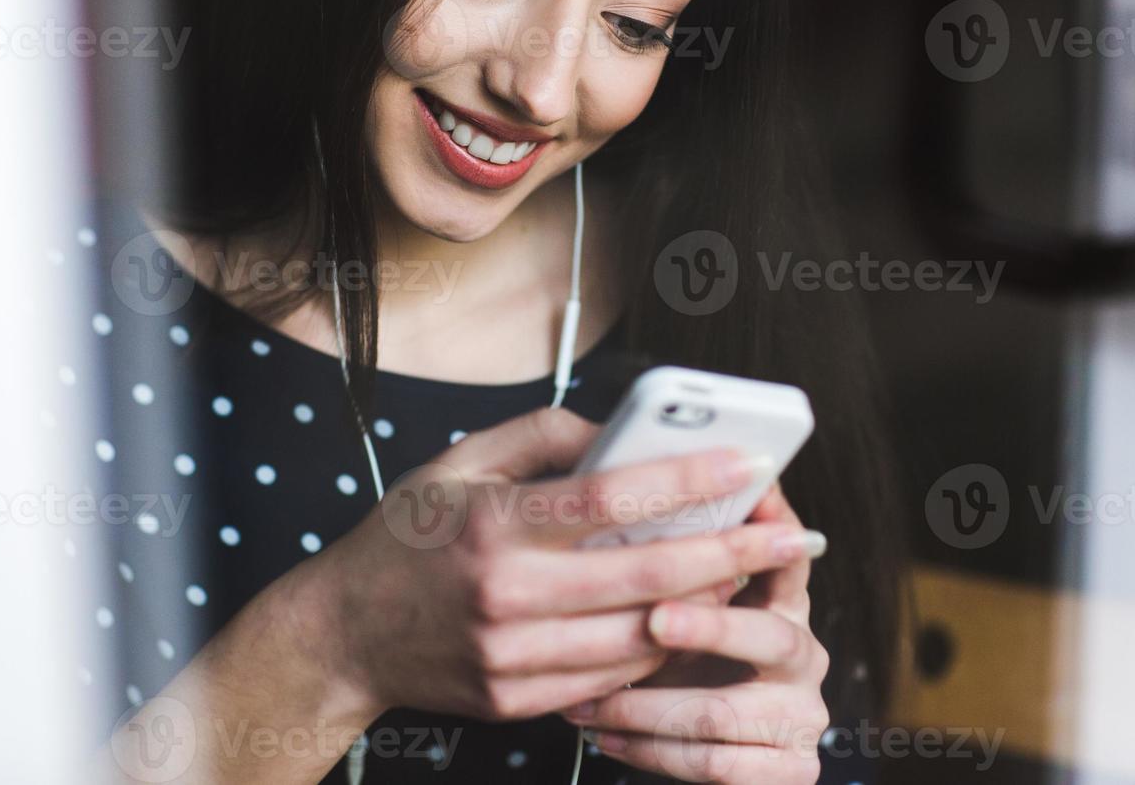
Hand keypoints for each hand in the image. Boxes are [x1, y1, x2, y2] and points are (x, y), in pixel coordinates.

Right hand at [301, 408, 822, 723]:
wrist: (343, 634)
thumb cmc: (404, 537)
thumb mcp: (456, 462)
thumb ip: (540, 436)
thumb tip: (619, 434)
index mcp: (489, 522)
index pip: (609, 497)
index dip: (687, 478)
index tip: (743, 461)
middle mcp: (503, 593)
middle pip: (647, 576)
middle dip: (733, 553)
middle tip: (791, 534)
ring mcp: (511, 656)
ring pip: (641, 636)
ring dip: (706, 605)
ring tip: (746, 573)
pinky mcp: (517, 699)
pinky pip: (613, 676)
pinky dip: (657, 645)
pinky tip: (682, 617)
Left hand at [559, 484, 830, 783]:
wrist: (708, 749)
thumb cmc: (683, 662)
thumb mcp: (683, 613)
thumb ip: (671, 575)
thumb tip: (615, 522)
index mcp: (785, 604)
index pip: (788, 557)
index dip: (775, 528)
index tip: (753, 498)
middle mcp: (804, 655)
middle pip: (770, 636)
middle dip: (709, 627)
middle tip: (654, 618)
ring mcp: (803, 716)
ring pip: (720, 713)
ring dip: (643, 709)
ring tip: (588, 702)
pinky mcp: (789, 769)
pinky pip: (712, 764)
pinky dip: (650, 753)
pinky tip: (606, 737)